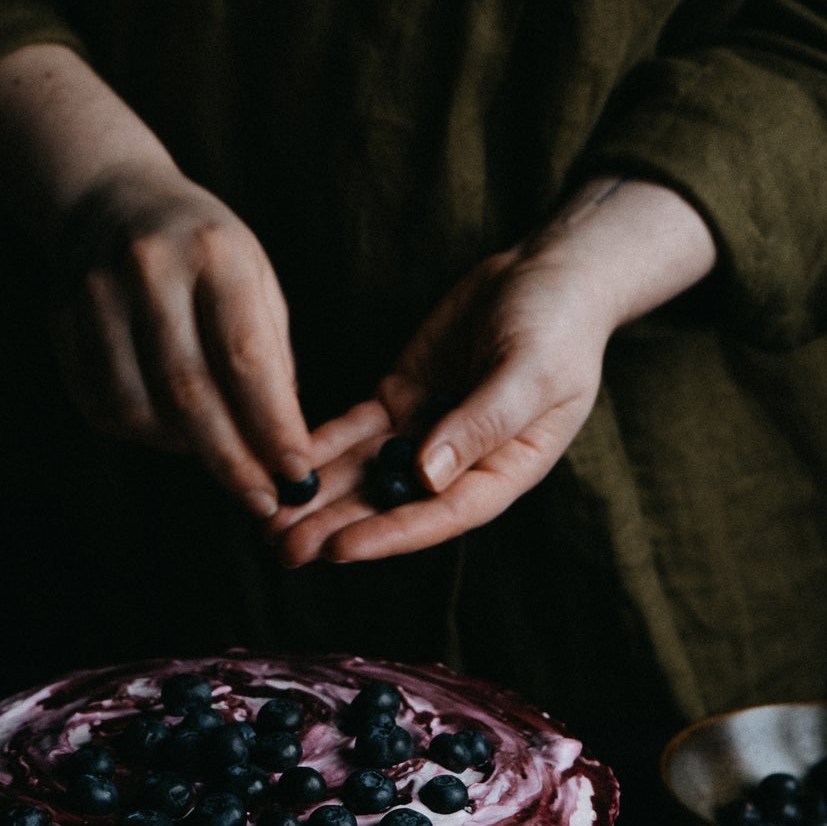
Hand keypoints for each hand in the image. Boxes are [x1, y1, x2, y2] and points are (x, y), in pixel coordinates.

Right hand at [0, 43, 315, 518]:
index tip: (295, 474)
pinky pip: (101, 405)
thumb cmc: (203, 249)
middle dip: (231, 460)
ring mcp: (97, 294)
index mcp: (215, 252)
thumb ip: (270, 356)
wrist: (109, 197)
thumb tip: (281, 446)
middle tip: (260, 501)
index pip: (246, 358)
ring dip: (182, 448)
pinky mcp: (62, 321)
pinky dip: (140, 431)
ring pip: (139, 408)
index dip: (272, 426)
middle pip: (190, 392)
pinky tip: (167, 427)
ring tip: (214, 451)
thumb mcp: (254, 276)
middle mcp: (150, 270)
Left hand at [270, 178, 715, 564]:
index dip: (390, 535)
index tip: (338, 549)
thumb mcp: (532, 372)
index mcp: (504, 469)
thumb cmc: (559, 327)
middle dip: (337, 527)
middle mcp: (460, 462)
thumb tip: (430, 475)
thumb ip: (482, 422)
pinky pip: (355, 430)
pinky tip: (283, 460)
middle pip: (392, 504)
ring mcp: (426, 431)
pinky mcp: (401, 398)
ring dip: (319, 497)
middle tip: (282, 548)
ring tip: (267, 521)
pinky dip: (320, 446)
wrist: (547, 275)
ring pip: (365, 473)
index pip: (442, 515)